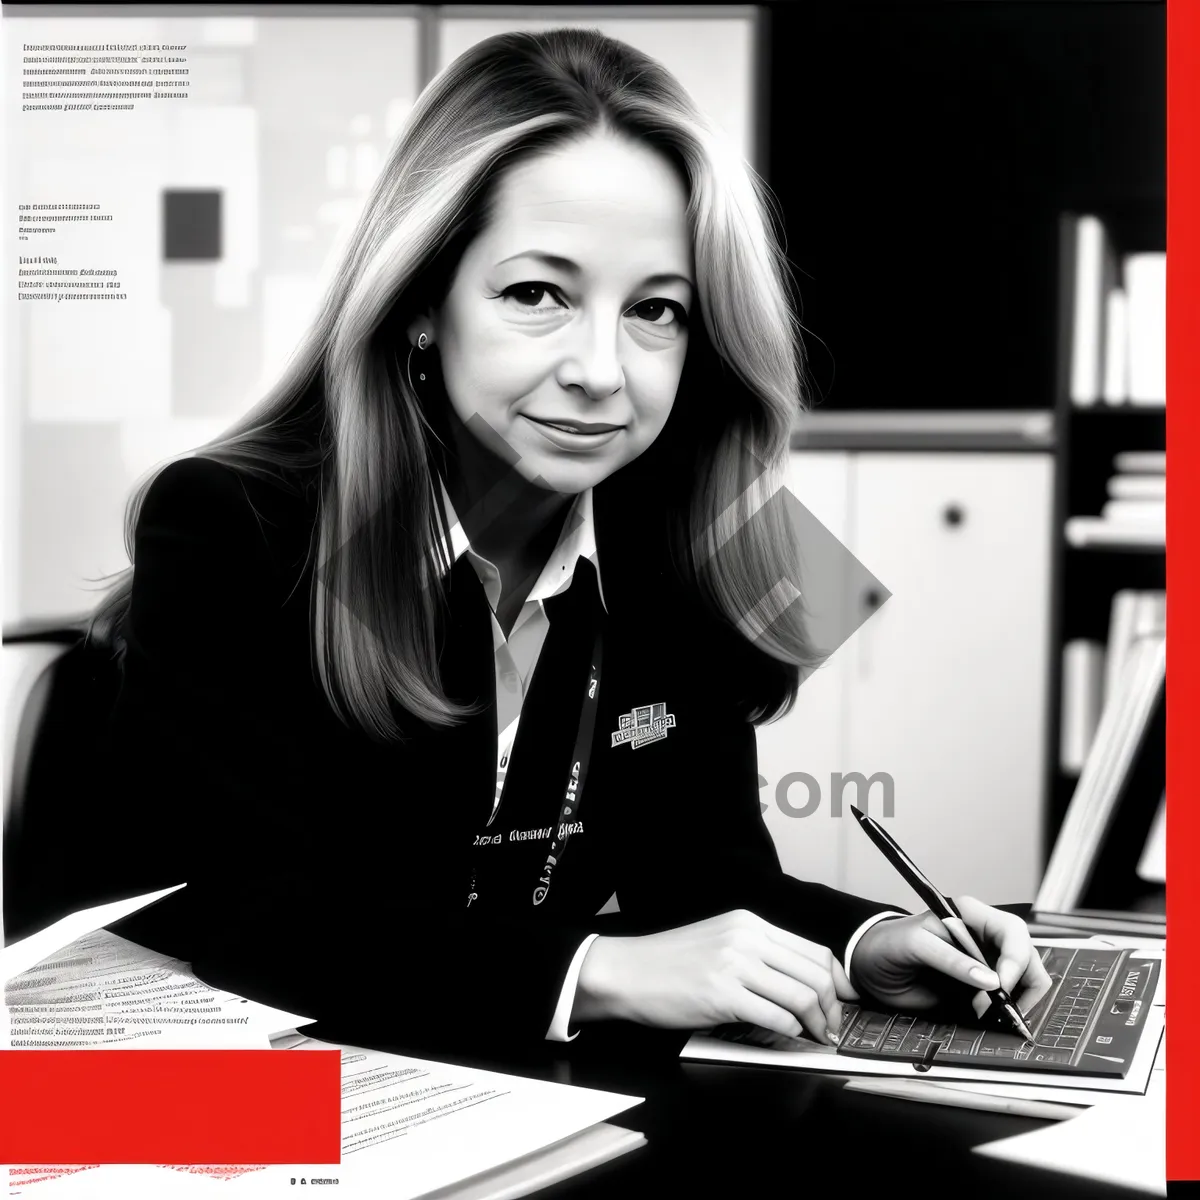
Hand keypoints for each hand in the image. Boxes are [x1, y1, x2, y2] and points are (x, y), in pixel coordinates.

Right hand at [576, 910, 858, 1044]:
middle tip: (834, 1026)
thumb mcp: (719, 942)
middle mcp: (746, 938)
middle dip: (834, 1006)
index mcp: (748, 923)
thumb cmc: (668, 964)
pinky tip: (791, 1038)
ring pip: (802, 994)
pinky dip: (792, 1032)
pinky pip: (776, 1016)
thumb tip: (798, 980)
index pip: (812, 949)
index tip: (843, 1001)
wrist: (626, 972)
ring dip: (819, 1022)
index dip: (837, 980)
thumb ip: (756, 953)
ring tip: (819, 1036)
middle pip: (815, 972)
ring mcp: (734, 964)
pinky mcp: (722, 994)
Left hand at [849, 896, 1052, 1020]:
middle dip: (1022, 983)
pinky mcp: (980, 988)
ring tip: (987, 1013)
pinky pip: (1008, 999)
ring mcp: (984, 963)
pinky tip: (987, 1017)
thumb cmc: (888, 943)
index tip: (1000, 984)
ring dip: (1016, 1000)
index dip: (1015, 958)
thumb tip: (991, 981)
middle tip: (1001, 1007)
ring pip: (1024, 980)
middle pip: (1027, 957)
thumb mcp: (915, 945)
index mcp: (970, 916)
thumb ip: (951, 960)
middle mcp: (984, 937)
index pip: (1012, 931)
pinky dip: (1006, 1011)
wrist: (869, 965)